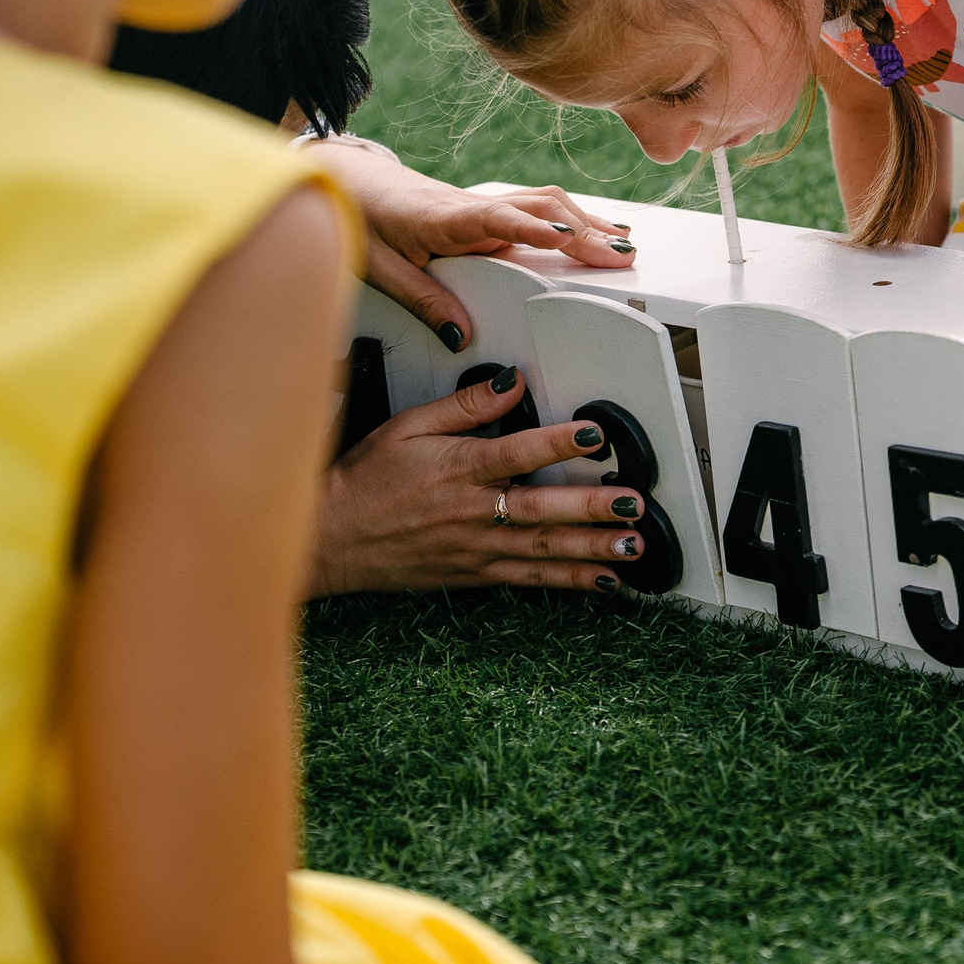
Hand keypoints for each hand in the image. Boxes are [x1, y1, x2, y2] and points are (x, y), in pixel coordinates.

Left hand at [302, 138, 636, 341]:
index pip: (498, 217)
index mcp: (444, 217)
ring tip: (623, 246)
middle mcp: (471, 205)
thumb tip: (460, 334)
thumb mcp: (379, 267)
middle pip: (538, 209)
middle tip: (620, 257)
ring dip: (586, 222)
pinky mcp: (486, 210)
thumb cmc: (359, 216)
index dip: (535, 226)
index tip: (568, 236)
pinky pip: (537, 208)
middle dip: (584, 232)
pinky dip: (572, 217)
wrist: (347, 178)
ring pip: (545, 204)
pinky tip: (594, 229)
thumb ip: (422, 300)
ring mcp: (482, 204)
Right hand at [310, 365, 649, 596]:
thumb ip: (464, 405)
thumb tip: (509, 382)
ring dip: (592, 549)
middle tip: (632, 504)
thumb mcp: (407, 426)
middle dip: (591, 508)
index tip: (595, 435)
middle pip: (540, 508)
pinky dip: (568, 581)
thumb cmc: (366, 480)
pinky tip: (603, 579)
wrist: (331, 538)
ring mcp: (475, 548)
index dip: (557, 443)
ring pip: (543, 550)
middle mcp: (471, 511)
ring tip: (632, 547)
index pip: (515, 452)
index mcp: (456, 468)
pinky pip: (529, 579)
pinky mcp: (475, 574)